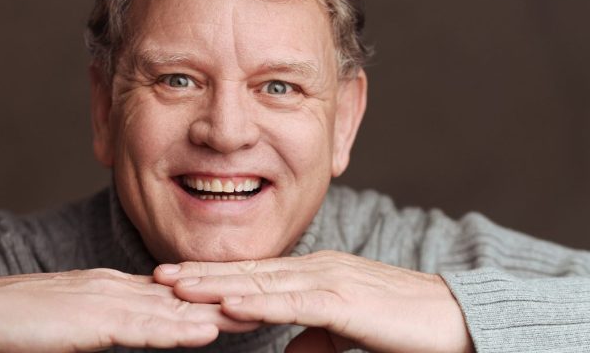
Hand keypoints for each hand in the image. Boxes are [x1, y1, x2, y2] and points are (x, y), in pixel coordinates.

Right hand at [0, 268, 258, 351]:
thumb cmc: (29, 321)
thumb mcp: (82, 319)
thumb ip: (113, 321)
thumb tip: (141, 328)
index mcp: (116, 286)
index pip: (174, 291)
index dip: (211, 294)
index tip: (246, 297)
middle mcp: (118, 287)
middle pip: (182, 296)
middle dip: (224, 300)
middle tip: (267, 302)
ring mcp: (106, 300)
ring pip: (171, 309)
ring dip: (213, 313)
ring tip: (252, 316)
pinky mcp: (91, 321)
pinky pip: (140, 327)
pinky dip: (174, 331)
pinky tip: (201, 334)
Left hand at [154, 251, 473, 352]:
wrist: (456, 318)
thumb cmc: (403, 322)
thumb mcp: (349, 330)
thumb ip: (317, 335)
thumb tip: (291, 351)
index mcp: (315, 273)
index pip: (255, 275)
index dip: (214, 276)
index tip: (178, 281)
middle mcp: (316, 268)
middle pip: (248, 272)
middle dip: (201, 275)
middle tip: (156, 275)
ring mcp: (329, 280)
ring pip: (260, 283)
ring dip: (215, 284)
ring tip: (175, 286)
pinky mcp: (345, 301)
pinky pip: (292, 302)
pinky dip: (257, 301)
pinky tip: (227, 303)